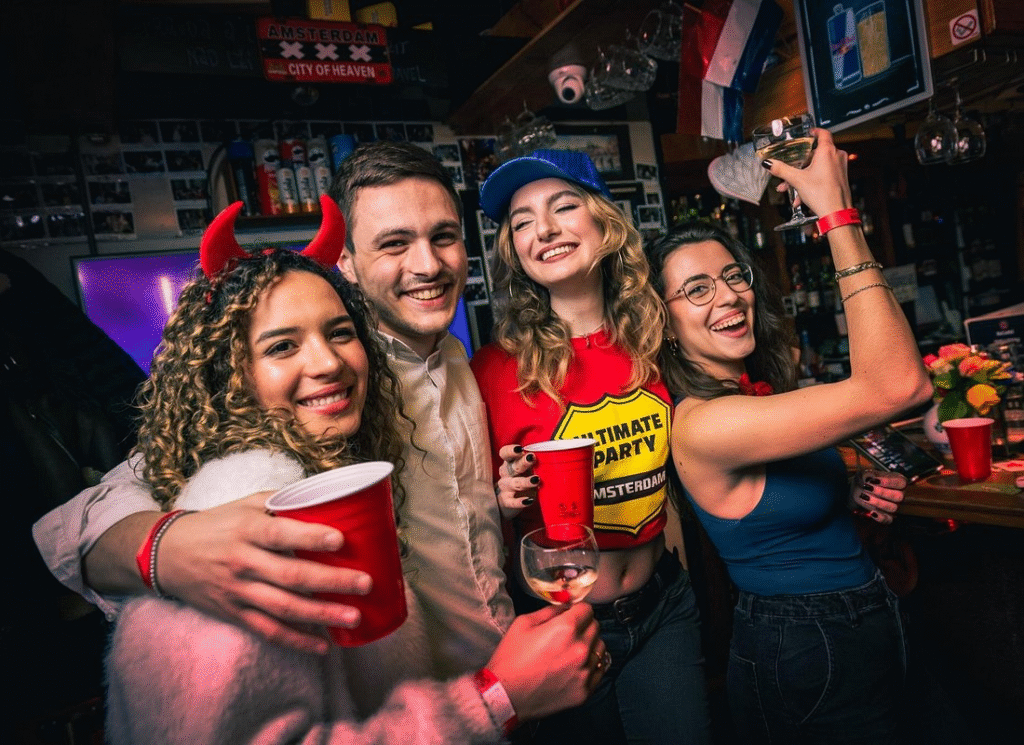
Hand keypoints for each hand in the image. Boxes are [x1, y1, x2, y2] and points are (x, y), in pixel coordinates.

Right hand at [158, 492, 372, 653]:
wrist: (166, 554)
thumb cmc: (216, 524)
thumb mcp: (245, 503)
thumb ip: (283, 502)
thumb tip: (326, 496)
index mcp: (246, 530)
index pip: (282, 534)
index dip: (311, 537)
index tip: (340, 540)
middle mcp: (242, 562)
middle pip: (291, 576)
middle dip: (331, 582)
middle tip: (365, 584)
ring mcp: (238, 592)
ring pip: (283, 608)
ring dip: (321, 615)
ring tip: (354, 617)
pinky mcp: (234, 614)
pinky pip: (268, 631)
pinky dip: (295, 641)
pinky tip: (322, 646)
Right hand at [486, 602, 605, 721]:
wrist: (505, 695)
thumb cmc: (511, 659)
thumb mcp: (523, 623)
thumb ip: (549, 611)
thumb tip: (564, 608)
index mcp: (565, 628)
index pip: (587, 609)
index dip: (578, 609)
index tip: (572, 614)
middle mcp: (580, 649)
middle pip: (595, 627)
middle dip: (584, 625)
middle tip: (570, 632)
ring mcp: (585, 672)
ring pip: (600, 648)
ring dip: (590, 645)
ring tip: (573, 650)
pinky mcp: (585, 691)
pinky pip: (600, 671)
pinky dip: (591, 665)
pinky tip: (576, 666)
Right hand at [494, 444, 537, 516]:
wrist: (510, 501)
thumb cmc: (523, 478)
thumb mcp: (527, 468)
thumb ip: (535, 462)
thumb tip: (556, 454)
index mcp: (510, 462)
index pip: (505, 453)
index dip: (510, 451)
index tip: (519, 449)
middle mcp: (506, 473)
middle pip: (512, 466)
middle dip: (522, 462)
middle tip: (532, 458)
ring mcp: (505, 488)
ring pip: (513, 483)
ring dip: (524, 481)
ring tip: (536, 480)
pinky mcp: (506, 501)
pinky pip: (511, 502)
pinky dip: (519, 502)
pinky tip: (528, 501)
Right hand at [764, 128, 851, 217]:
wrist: (835, 212)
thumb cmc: (822, 194)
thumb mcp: (797, 180)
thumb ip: (781, 170)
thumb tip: (769, 163)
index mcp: (827, 151)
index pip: (823, 133)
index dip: (814, 132)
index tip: (808, 133)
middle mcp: (836, 157)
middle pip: (816, 154)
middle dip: (800, 165)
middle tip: (790, 170)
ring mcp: (840, 168)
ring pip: (818, 167)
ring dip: (803, 177)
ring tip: (791, 189)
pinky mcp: (840, 178)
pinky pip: (823, 176)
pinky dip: (812, 183)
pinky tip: (801, 197)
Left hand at [849, 469, 907, 524]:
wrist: (857, 491)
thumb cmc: (865, 480)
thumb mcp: (865, 473)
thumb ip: (868, 474)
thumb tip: (869, 478)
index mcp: (898, 481)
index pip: (901, 482)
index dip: (888, 482)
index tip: (873, 480)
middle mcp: (899, 495)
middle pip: (899, 496)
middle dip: (881, 492)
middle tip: (867, 488)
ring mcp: (895, 506)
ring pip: (893, 508)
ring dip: (877, 502)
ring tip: (864, 497)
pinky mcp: (888, 517)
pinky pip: (888, 520)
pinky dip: (880, 517)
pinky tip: (871, 512)